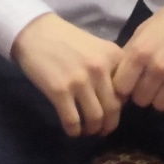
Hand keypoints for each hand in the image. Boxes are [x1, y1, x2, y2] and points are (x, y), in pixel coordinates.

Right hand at [12, 13, 122, 136]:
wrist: (37, 32)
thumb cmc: (67, 40)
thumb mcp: (97, 47)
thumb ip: (111, 67)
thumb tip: (119, 98)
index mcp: (113, 56)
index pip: (126, 91)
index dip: (121, 106)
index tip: (113, 111)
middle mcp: (100, 69)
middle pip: (113, 108)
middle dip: (109, 124)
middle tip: (103, 129)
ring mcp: (80, 81)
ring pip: (95, 118)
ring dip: (93, 129)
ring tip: (88, 130)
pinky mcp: (60, 91)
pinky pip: (73, 121)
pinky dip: (74, 131)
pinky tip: (73, 130)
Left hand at [112, 0, 163, 116]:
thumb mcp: (144, 30)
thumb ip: (130, 54)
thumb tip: (117, 77)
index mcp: (140, 51)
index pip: (121, 88)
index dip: (123, 89)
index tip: (129, 85)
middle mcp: (158, 66)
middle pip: (141, 100)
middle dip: (143, 94)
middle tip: (150, 84)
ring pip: (160, 106)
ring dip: (160, 100)